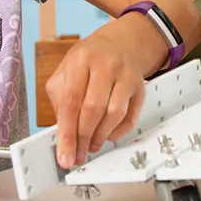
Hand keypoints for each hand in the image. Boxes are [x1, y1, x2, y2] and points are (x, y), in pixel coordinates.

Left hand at [46, 34, 145, 168]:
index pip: (71, 101)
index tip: (64, 156)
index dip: (67, 133)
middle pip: (93, 109)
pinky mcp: (140, 88)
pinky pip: (130, 118)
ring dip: (100, 137)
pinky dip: (117, 132)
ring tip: (90, 145)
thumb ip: (59, 100)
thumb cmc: (87, 63)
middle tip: (77, 155)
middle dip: (83, 138)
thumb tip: (62, 135)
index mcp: (81, 59)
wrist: (118, 45)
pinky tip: (107, 135)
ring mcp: (126, 75)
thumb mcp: (65, 72)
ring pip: (114, 115)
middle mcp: (106, 65)